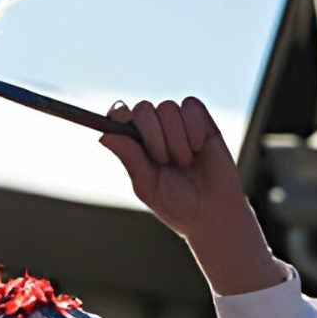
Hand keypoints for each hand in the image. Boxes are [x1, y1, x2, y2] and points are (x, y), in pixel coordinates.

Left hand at [99, 98, 279, 294]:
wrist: (213, 212)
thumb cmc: (176, 204)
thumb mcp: (148, 185)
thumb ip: (130, 158)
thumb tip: (104, 136)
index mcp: (135, 146)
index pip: (119, 117)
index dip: (119, 115)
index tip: (123, 124)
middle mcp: (155, 130)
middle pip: (143, 109)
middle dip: (152, 135)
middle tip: (164, 161)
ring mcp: (178, 123)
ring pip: (167, 107)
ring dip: (176, 138)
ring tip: (185, 162)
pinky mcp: (202, 120)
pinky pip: (191, 105)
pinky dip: (193, 127)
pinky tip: (199, 147)